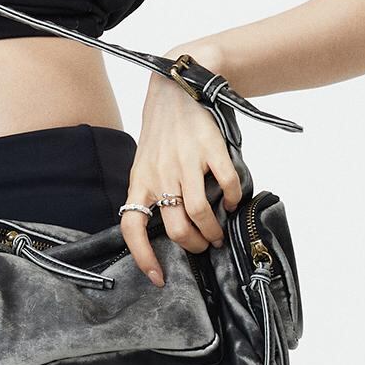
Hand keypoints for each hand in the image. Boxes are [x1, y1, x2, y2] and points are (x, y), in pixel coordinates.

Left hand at [119, 47, 243, 287]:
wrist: (178, 86)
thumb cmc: (163, 131)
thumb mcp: (147, 162)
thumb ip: (154, 191)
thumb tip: (170, 228)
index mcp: (140, 180)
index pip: (132, 227)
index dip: (143, 257)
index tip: (158, 278)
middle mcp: (160, 174)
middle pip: (175, 228)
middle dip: (193, 246)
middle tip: (204, 246)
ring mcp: (185, 161)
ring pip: (198, 213)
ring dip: (213, 230)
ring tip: (218, 233)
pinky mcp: (209, 148)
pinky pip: (225, 184)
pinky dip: (232, 199)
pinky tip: (232, 200)